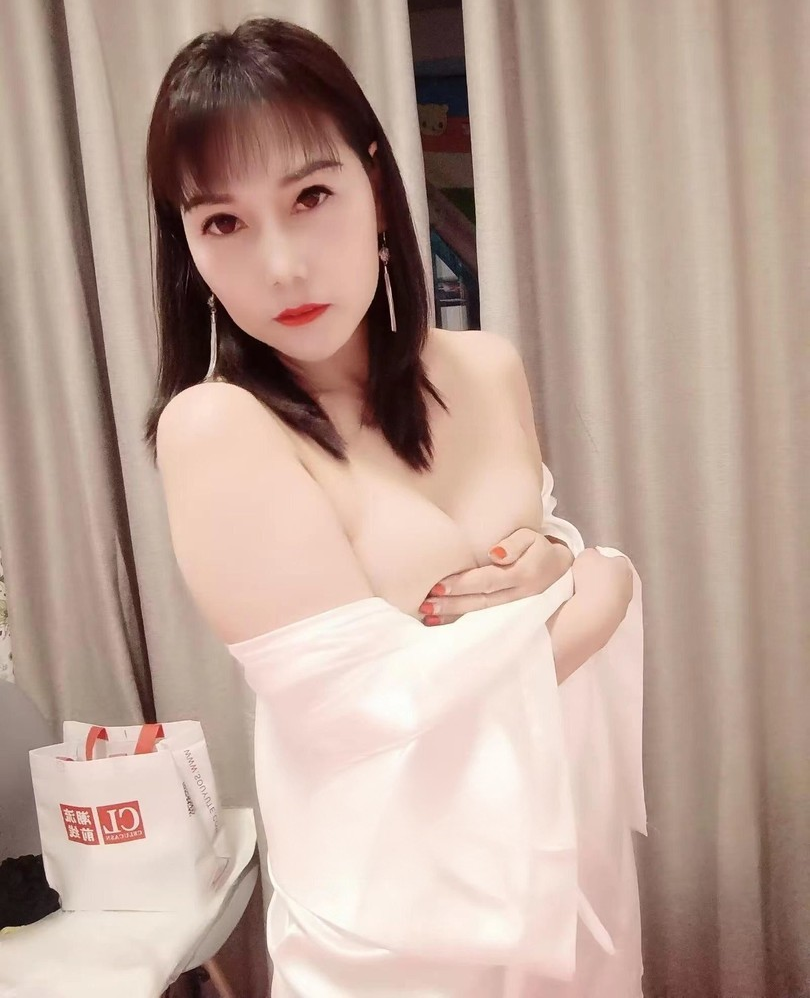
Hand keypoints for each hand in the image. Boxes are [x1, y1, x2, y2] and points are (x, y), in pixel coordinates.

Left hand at [419, 528, 574, 625]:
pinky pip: (484, 622)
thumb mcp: (531, 537)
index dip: (463, 584)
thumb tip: (494, 553)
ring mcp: (516, 610)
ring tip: (428, 617)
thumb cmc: (538, 549)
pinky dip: (461, 624)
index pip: (488, 580)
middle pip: (482, 602)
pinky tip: (440, 624)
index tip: (438, 586)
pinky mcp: (510, 617)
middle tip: (425, 605)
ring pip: (482, 616)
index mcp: (523, 575)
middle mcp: (519, 596)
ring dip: (453, 617)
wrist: (560, 571)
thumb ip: (514, 543)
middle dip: (452, 605)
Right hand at [571, 548, 633, 612]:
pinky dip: (597, 608)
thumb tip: (591, 559)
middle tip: (583, 579)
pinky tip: (585, 608)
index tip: (587, 565)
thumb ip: (590, 554)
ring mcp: (624, 603)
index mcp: (623, 564)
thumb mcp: (585, 555)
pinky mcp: (617, 619)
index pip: (613, 558)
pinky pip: (605, 609)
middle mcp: (628, 583)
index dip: (599, 560)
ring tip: (581, 596)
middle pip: (612, 577)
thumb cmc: (591, 579)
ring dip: (599, 594)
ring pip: (610, 594)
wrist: (593, 612)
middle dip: (600, 578)